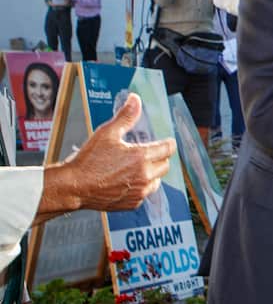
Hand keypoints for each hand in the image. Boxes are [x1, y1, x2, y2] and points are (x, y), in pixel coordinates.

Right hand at [38, 93, 175, 219]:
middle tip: (147, 154)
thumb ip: (125, 116)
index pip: (168, 148)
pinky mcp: (132, 203)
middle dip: (159, 158)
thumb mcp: (107, 133)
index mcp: (141, 157)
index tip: (166, 142)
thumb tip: (135, 100)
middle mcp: (144, 175)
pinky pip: (145, 194)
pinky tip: (127, 181)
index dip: (168, 143)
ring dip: (152, 174)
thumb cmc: (88, 161)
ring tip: (136, 168)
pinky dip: (141, 187)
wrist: (73, 187)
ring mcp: (139, 191)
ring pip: (157, 181)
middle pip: (165, 165)